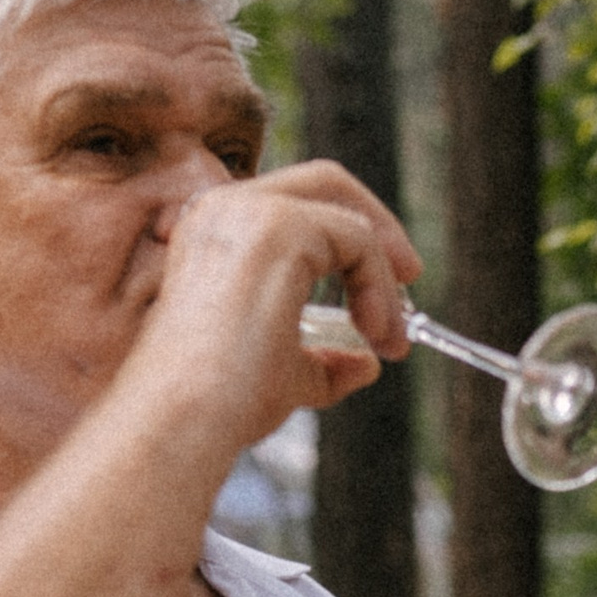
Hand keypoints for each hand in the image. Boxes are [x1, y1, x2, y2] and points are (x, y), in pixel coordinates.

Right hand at [122, 158, 421, 452]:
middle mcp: (224, 209)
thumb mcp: (280, 373)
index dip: (347, 235)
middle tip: (410, 274)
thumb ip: (322, 361)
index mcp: (215, 233)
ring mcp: (248, 211)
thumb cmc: (219, 404)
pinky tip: (377, 333)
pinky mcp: (278, 226)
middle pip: (325, 182)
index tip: (382, 290)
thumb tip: (365, 364)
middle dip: (377, 224)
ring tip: (391, 335)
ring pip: (347, 216)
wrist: (186, 414)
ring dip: (383, 276)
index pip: (295, 205)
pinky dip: (379, 286)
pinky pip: (357, 239)